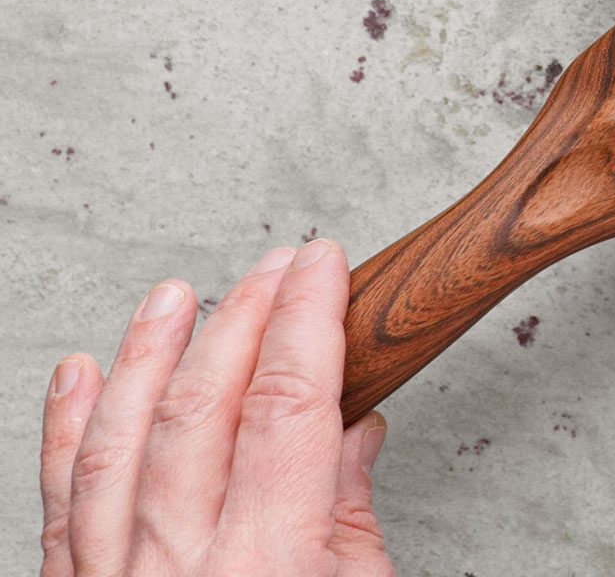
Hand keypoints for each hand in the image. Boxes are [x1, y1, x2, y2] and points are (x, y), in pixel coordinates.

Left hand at [38, 240, 394, 576]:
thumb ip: (351, 521)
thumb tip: (353, 436)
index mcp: (267, 564)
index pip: (287, 407)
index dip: (306, 320)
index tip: (322, 266)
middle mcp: (179, 566)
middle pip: (202, 408)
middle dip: (242, 319)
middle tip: (275, 267)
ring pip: (120, 440)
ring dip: (147, 355)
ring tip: (173, 296)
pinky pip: (62, 502)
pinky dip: (65, 430)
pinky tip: (77, 376)